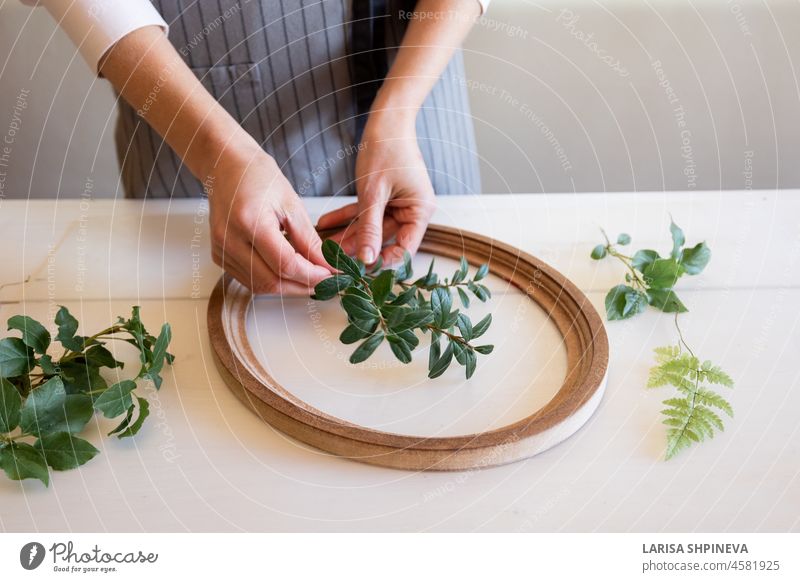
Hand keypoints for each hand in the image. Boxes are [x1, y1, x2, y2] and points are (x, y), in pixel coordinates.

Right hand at [205, 146, 331, 293]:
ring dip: (287, 287)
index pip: (285, 264)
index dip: (312, 275)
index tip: (331, 275)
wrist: (226, 166)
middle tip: (324, 281)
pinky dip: (270, 280)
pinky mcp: (218, 255)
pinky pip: (248, 280)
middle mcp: (230, 240)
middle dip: (302, 286)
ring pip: (260, 286)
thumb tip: (326, 265)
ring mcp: (221, 250)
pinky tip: (286, 272)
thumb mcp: (291, 204)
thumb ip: (308, 239)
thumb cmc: (258, 177)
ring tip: (308, 277)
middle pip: (272, 281)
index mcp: (250, 222)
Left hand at [316, 110, 435, 264]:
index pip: (405, 249)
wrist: (386, 119)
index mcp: (420, 212)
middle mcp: (413, 211)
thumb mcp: (374, 192)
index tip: (358, 269)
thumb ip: (370, 227)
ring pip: (371, 227)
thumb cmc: (387, 149)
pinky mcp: (385, 197)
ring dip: (348, 234)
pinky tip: (326, 224)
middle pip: (385, 239)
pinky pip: (365, 213)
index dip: (382, 260)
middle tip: (333, 258)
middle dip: (357, 247)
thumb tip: (366, 259)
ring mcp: (399, 204)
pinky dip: (348, 216)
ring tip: (324, 244)